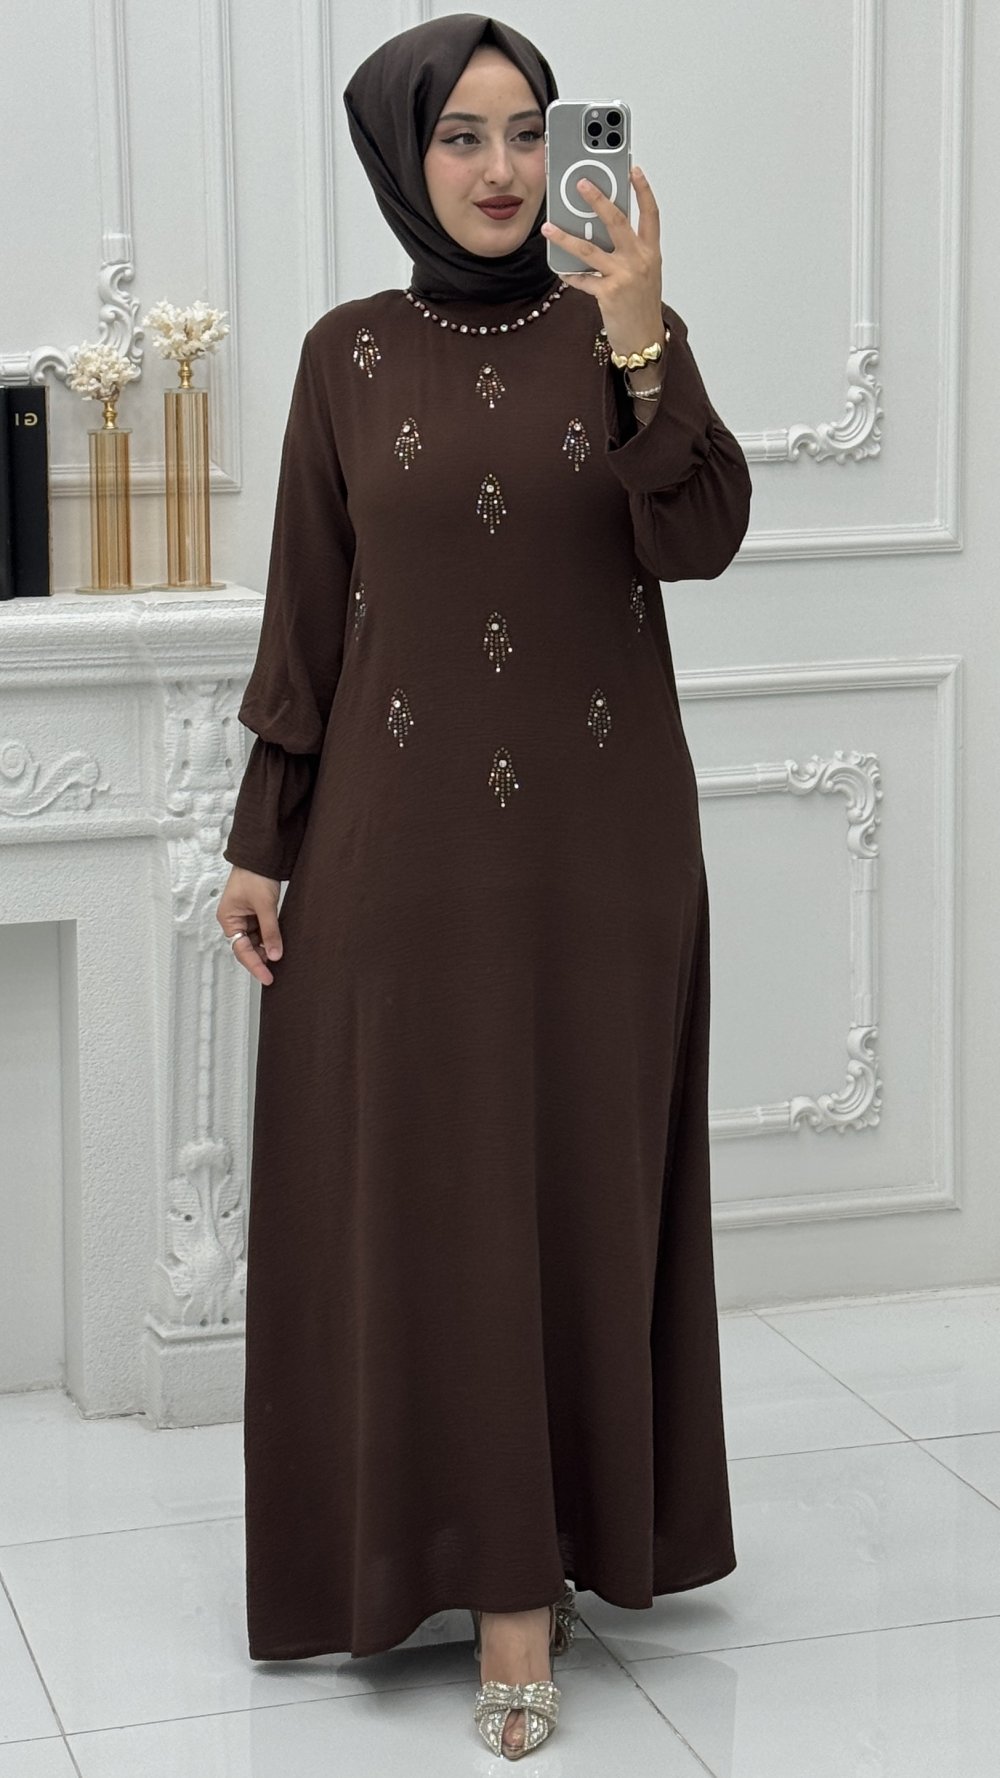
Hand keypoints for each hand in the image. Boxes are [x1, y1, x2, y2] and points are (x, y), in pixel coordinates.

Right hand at [217, 865, 282, 984]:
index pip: (241, 950)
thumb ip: (270, 931)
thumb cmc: (254, 875)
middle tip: (276, 972)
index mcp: (228, 919)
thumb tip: (275, 955)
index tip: (267, 978)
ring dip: (267, 948)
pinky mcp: (256, 912)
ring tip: (281, 957)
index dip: (255, 966)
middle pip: (247, 947)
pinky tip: (279, 943)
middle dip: (261, 958)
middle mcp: (234, 920)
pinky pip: (262, 931)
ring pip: (256, 940)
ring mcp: (245, 916)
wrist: (261, 854)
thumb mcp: (265, 906)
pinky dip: (270, 938)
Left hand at [541, 165, 665, 361]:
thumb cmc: (642, 305)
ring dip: (565, 237)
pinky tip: (560, 270)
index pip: (650, 214)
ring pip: (590, 249)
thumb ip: (628, 250)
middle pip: (617, 222)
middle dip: (598, 199)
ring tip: (548, 227)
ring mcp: (624, 277)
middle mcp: (640, 261)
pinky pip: (582, 280)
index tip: (633, 169)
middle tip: (581, 183)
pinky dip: (570, 275)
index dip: (643, 190)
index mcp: (651, 252)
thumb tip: (600, 230)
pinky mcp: (609, 294)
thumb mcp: (644, 273)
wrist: (644, 339)